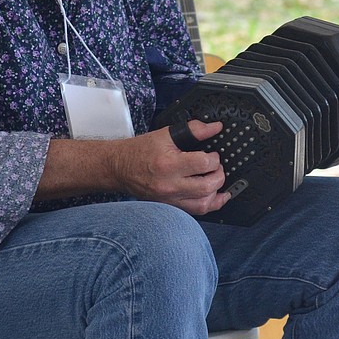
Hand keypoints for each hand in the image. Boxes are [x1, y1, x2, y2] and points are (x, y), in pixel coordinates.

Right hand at [110, 119, 229, 215]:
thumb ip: (193, 130)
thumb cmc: (139, 151)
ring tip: (216, 181)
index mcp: (168, 164)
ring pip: (204, 203)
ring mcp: (169, 199)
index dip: (214, 159)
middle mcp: (169, 185)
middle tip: (217, 167)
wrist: (119, 168)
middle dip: (219, 175)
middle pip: (207, 186)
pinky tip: (215, 196)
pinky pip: (195, 211)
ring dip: (217, 192)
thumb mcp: (166, 134)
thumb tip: (214, 127)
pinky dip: (210, 204)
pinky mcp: (169, 206)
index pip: (203, 164)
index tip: (213, 155)